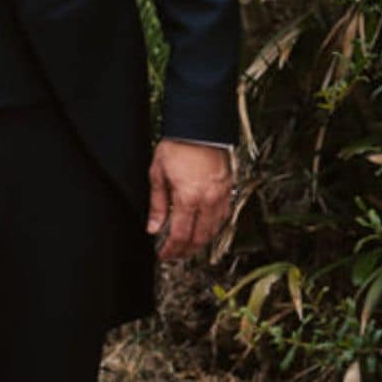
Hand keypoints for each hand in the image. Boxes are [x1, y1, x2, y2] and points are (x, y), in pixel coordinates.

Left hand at [148, 141, 234, 260]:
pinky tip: (206, 228)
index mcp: (188, 198)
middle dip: (186, 250)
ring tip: (189, 245)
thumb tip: (153, 227)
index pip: (181, 235)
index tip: (164, 254)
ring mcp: (221, 195)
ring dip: (201, 241)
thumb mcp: (158, 174)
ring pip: (214, 230)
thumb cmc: (178, 146)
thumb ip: (157, 204)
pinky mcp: (228, 189)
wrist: (200, 127)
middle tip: (175, 254)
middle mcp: (208, 200)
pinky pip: (224, 216)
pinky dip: (214, 227)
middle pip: (199, 238)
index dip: (172, 249)